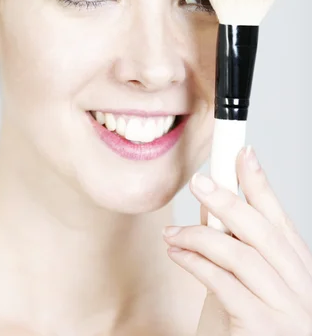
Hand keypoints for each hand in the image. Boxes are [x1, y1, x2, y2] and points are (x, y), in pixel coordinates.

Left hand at [162, 146, 311, 334]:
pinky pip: (224, 284)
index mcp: (299, 273)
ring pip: (242, 256)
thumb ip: (232, 245)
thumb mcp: (240, 281)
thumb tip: (212, 204)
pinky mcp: (263, 329)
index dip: (260, 184)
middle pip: (264, 233)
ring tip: (172, 232)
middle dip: (228, 201)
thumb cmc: (242, 328)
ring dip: (200, 237)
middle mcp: (301, 290)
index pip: (280, 220)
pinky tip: (177, 254)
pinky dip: (196, 264)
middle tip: (199, 182)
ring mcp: (287, 312)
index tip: (242, 153)